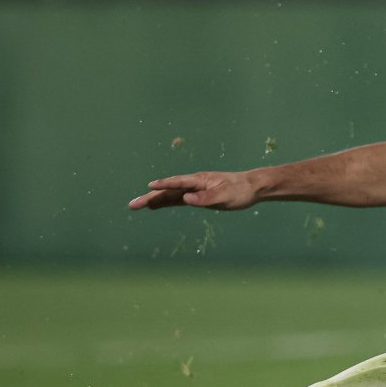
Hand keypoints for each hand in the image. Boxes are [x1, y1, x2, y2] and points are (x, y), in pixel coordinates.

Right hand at [130, 171, 262, 211]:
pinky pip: (177, 199)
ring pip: (170, 195)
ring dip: (154, 200)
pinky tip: (155, 206)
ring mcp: (194, 189)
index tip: (149, 186)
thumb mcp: (225, 196)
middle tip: (133, 204)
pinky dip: (165, 202)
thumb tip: (186, 198)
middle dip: (150, 196)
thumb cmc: (240, 191)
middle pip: (169, 190)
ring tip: (137, 205)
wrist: (252, 187)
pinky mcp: (197, 196)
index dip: (164, 185)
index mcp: (200, 180)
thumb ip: (205, 198)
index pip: (178, 182)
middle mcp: (194, 183)